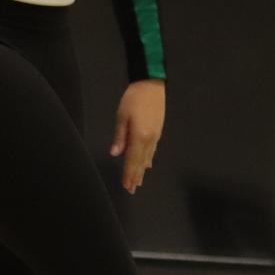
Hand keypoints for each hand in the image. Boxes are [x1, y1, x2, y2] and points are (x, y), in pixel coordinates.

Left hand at [111, 79, 164, 193]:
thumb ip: (120, 136)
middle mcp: (150, 138)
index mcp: (140, 136)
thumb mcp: (122, 116)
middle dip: (136, 175)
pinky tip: (148, 164)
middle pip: (141, 161)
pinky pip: (153, 149)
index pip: (133, 159)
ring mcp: (155, 134)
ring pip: (148, 156)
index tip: (126, 186)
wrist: (151, 84)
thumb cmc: (133, 99)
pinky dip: (149, 158)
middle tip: (132, 190)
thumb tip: (115, 154)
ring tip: (139, 181)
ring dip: (142, 169)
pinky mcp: (158, 129)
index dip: (129, 173)